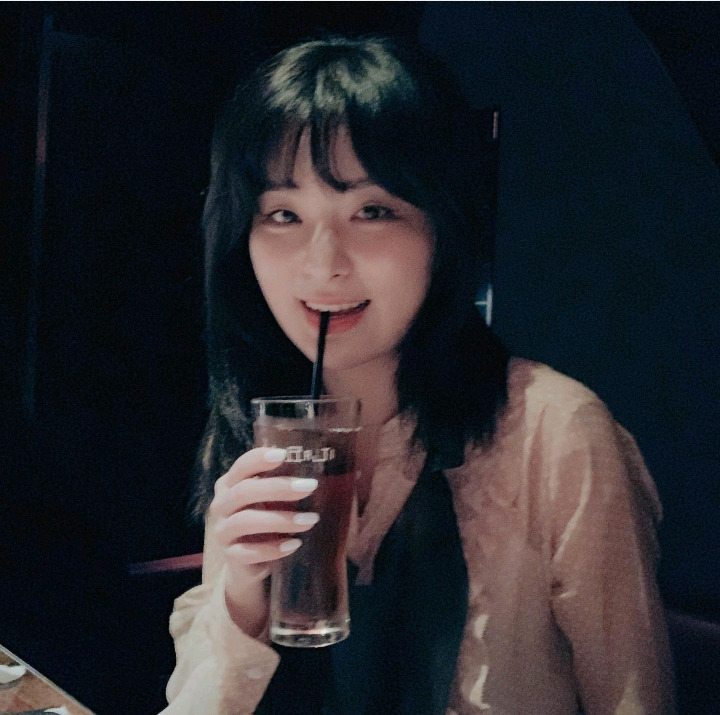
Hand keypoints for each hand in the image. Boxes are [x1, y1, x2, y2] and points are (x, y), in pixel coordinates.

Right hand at [208, 447, 318, 633]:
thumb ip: (287, 484)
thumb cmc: (265, 518)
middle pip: (244, 491)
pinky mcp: (229, 556)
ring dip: (280, 520)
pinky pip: (248, 552)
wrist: (247, 561)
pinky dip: (273, 548)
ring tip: (310, 520)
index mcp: (230, 483)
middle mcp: (221, 504)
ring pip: (245, 521)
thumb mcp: (271, 499)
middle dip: (278, 487)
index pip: (241, 466)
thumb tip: (335, 473)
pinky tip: (295, 544)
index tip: (283, 454)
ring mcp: (222, 531)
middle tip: (309, 487)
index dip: (259, 459)